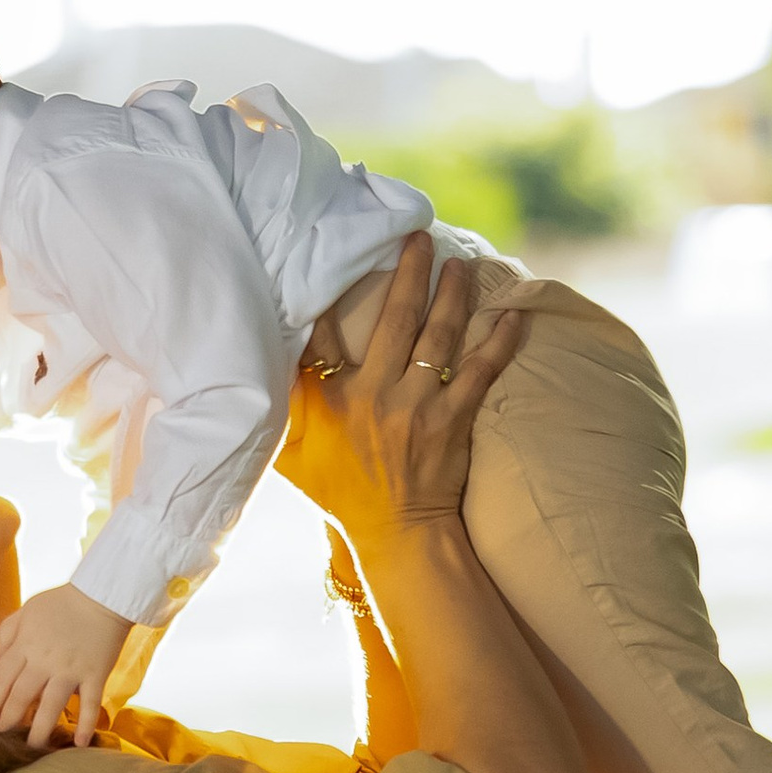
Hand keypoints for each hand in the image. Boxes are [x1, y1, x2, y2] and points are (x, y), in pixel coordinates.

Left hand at [0, 580, 129, 750]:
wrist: (103, 595)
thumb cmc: (61, 603)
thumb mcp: (25, 611)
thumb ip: (6, 636)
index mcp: (25, 645)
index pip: (2, 679)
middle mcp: (45, 661)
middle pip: (22, 696)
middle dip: (10, 720)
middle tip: (4, 737)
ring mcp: (71, 670)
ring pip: (51, 707)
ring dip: (40, 730)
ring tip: (33, 747)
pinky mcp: (96, 675)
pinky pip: (90, 704)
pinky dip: (86, 725)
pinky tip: (80, 743)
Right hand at [278, 234, 522, 564]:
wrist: (397, 535)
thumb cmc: (341, 494)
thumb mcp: (292, 454)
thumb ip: (281, 408)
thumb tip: (259, 364)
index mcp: (333, 402)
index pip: (323, 338)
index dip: (327, 294)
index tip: (335, 257)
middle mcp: (377, 397)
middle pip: (394, 319)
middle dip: (409, 272)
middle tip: (418, 237)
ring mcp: (420, 407)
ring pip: (440, 336)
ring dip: (452, 293)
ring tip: (458, 263)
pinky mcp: (455, 420)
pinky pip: (482, 371)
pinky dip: (499, 341)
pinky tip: (512, 313)